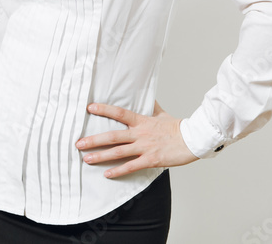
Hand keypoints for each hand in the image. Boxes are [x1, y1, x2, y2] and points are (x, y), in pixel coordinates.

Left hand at [75, 100, 199, 178]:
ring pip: (118, 152)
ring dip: (101, 156)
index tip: (89, 108)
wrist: (193, 140)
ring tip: (87, 159)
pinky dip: (118, 170)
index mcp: (142, 121)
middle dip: (94, 140)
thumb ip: (152, 106)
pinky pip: (131, 166)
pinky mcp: (151, 160)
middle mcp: (140, 134)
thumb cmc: (178, 127)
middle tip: (78, 143)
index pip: (119, 112)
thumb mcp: (162, 114)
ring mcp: (144, 147)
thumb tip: (147, 96)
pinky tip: (107, 174)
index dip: (104, 109)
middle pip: (112, 136)